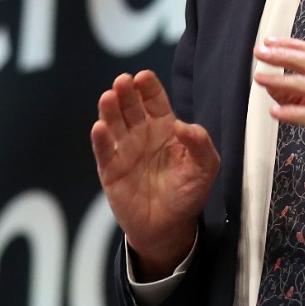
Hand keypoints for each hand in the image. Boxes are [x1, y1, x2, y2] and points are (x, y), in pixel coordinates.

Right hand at [91, 70, 219, 279]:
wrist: (169, 228)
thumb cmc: (188, 192)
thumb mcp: (205, 168)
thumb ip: (200, 144)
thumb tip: (182, 125)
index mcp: (164, 127)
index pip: (154, 100)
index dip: (148, 87)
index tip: (143, 77)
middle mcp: (141, 133)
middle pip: (130, 106)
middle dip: (126, 92)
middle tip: (123, 81)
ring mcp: (124, 150)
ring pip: (114, 123)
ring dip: (110, 109)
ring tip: (108, 97)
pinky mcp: (110, 170)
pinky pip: (104, 151)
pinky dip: (101, 140)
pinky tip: (99, 128)